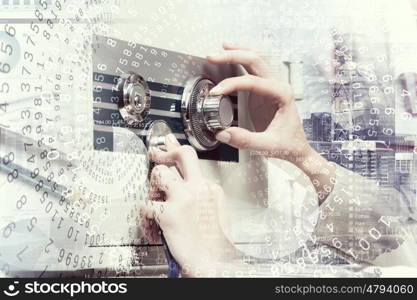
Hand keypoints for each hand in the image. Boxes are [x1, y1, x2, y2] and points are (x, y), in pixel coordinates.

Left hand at [139, 134, 235, 276]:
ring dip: (153, 188)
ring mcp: (183, 198)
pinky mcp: (168, 213)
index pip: (192, 161)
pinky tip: (152, 225)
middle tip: (155, 154)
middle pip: (182, 155)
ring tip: (157, 202)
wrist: (214, 263)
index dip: (176, 149)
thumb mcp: (215, 212)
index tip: (168, 143)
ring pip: (159, 174)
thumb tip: (189, 184)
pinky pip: (146, 205)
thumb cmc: (213, 243)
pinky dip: (145, 216)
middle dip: (165, 152)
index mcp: (210, 189)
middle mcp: (199, 189)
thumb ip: (201, 194)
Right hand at [208, 43, 335, 203]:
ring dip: (239, 52)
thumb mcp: (267, 146)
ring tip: (223, 47)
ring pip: (256, 60)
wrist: (296, 148)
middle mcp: (278, 86)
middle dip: (233, 55)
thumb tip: (223, 133)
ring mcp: (270, 87)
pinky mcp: (263, 92)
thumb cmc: (287, 145)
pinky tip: (231, 56)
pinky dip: (241, 61)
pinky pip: (252, 70)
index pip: (253, 81)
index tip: (217, 91)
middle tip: (214, 56)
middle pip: (255, 61)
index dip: (232, 84)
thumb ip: (245, 140)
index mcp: (282, 95)